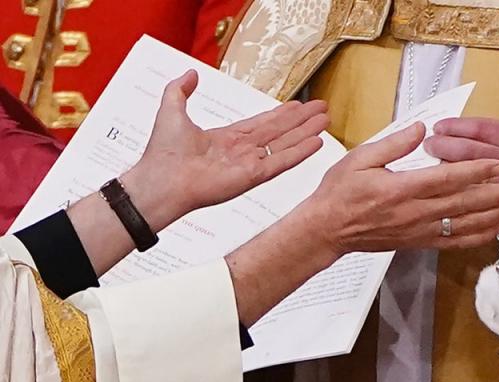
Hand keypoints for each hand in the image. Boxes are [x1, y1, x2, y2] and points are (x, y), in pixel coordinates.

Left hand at [125, 70, 329, 228]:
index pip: (261, 123)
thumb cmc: (163, 153)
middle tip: (321, 109)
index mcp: (226, 139)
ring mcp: (250, 164)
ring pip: (286, 144)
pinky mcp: (254, 176)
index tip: (298, 105)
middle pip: (280, 132)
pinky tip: (316, 142)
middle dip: (301, 120)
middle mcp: (242, 152)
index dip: (281, 113)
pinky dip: (300, 152)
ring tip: (325, 121)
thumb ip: (180, 90)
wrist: (162, 180)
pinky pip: (282, 162)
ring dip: (306, 132)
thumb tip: (189, 73)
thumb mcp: (172, 110)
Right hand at [304, 121, 498, 254]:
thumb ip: (394, 144)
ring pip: (465, 224)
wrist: (327, 230)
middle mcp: (415, 213)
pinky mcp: (420, 242)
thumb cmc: (340, 192)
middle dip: (497, 196)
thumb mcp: (360, 158)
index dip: (474, 173)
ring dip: (496, 215)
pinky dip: (479, 236)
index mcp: (401, 189)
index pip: (445, 180)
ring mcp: (419, 231)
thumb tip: (422, 129)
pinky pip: (455, 241)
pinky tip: (497, 228)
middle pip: (464, 204)